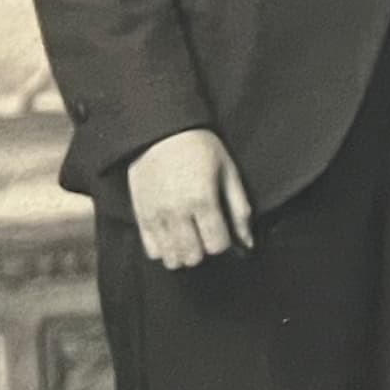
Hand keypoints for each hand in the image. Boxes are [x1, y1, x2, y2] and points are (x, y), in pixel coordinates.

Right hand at [126, 128, 254, 270]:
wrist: (160, 131)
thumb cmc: (200, 148)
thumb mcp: (229, 172)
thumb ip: (240, 209)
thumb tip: (248, 243)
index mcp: (203, 200)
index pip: (217, 245)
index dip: (223, 243)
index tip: (222, 232)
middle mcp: (177, 211)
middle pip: (193, 256)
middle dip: (203, 251)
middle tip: (205, 236)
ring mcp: (156, 215)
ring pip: (171, 257)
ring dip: (183, 253)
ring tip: (189, 238)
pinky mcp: (140, 214)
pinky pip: (150, 249)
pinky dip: (163, 249)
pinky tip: (171, 236)